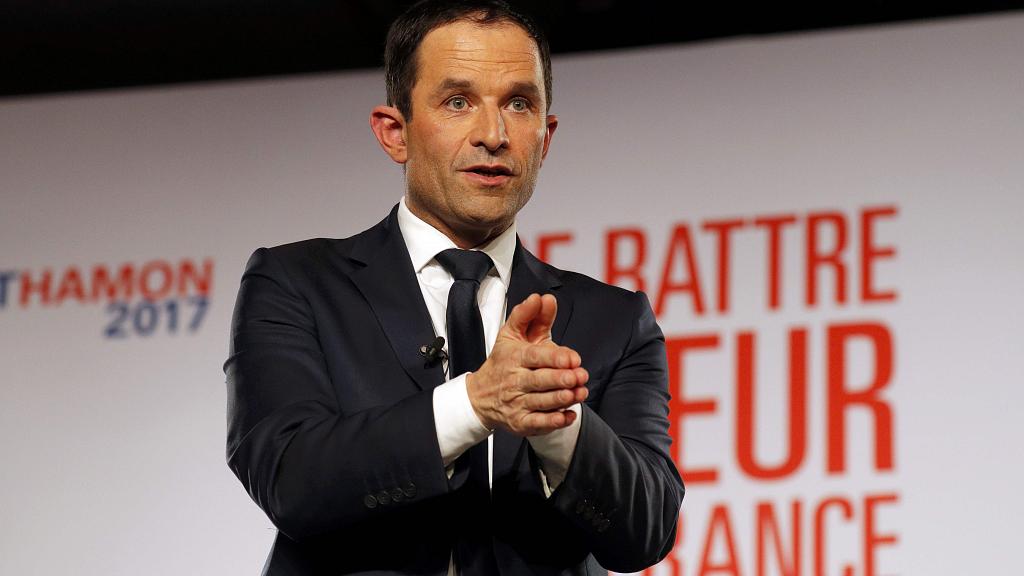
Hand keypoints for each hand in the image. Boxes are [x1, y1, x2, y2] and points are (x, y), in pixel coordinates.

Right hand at [466, 293, 588, 435]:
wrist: (479, 397)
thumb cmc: (502, 362)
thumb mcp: (511, 335)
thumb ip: (529, 315)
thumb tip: (542, 298)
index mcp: (514, 357)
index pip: (534, 356)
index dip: (555, 357)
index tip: (573, 358)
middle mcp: (515, 380)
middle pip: (540, 381)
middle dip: (561, 379)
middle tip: (580, 376)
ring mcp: (517, 403)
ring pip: (542, 402)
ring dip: (563, 398)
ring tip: (580, 392)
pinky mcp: (521, 422)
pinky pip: (539, 424)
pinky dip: (555, 421)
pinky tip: (569, 414)